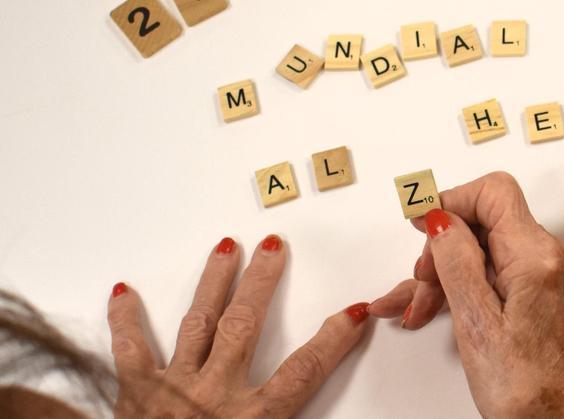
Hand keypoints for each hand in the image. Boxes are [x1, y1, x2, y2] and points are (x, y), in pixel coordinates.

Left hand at [107, 235, 369, 417]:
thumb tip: (323, 416)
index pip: (305, 369)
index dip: (333, 339)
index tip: (353, 312)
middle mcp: (214, 396)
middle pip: (246, 325)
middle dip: (262, 282)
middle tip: (275, 247)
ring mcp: (172, 389)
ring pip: (198, 323)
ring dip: (214, 282)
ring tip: (225, 248)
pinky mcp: (135, 394)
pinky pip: (130, 350)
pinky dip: (125, 320)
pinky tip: (124, 292)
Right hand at [370, 172, 563, 418]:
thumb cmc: (521, 387)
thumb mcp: (475, 321)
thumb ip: (456, 261)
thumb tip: (439, 217)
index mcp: (537, 257)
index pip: (494, 193)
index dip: (451, 201)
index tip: (419, 220)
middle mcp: (546, 257)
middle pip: (482, 222)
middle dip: (441, 248)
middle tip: (420, 285)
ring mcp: (540, 273)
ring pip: (480, 249)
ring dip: (443, 272)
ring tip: (418, 308)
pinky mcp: (532, 290)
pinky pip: (488, 272)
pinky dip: (457, 284)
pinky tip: (427, 306)